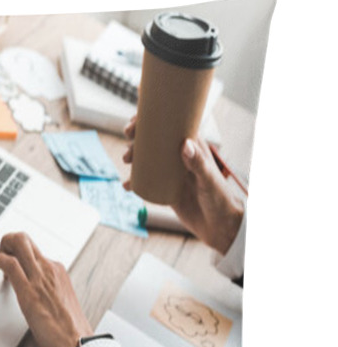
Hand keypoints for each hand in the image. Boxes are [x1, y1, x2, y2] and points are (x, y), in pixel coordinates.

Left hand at [0, 232, 92, 346]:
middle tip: (0, 257)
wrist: (78, 346)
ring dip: (2, 248)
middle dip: (7, 242)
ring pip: (18, 243)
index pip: (34, 250)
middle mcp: (50, 269)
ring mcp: (40, 277)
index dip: (17, 253)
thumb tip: (38, 296)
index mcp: (59, 272)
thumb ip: (49, 294)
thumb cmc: (70, 333)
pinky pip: (9, 263)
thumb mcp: (60, 304)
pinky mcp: (29, 291)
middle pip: (24, 239)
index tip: (11, 263)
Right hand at [122, 117, 244, 254]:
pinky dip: (135, 182)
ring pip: (149, 159)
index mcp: (193, 147)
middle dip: (138, 138)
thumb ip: (198, 164)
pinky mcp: (166, 189)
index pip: (171, 126)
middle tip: (128, 142)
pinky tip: (127, 185)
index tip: (135, 122)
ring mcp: (172, 173)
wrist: (218, 226)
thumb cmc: (219, 199)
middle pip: (156, 141)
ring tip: (126, 161)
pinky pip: (147, 182)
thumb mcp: (208, 180)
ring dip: (134, 157)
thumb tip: (184, 144)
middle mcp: (181, 157)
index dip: (152, 120)